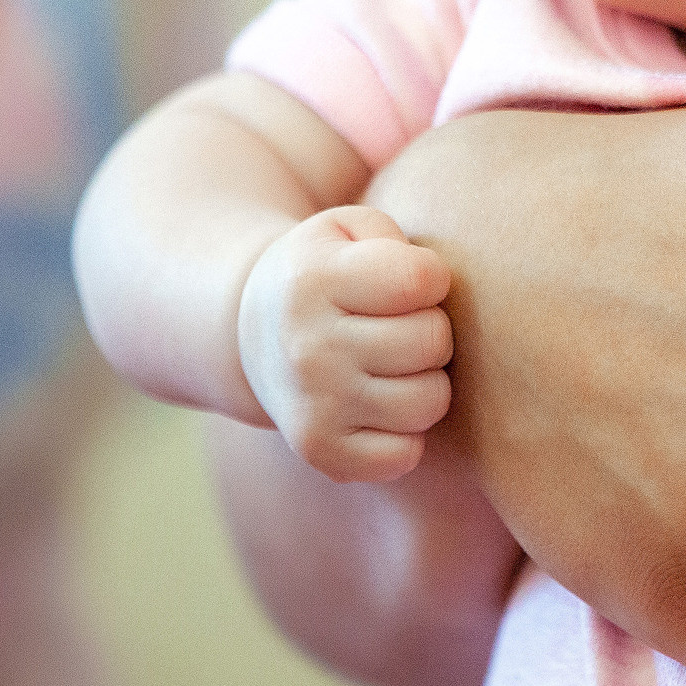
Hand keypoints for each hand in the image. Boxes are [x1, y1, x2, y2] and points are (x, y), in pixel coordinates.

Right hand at [236, 204, 452, 481]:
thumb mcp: (347, 229)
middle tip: (399, 325)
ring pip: (429, 401)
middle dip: (431, 328)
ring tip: (394, 364)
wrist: (253, 332)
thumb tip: (432, 282)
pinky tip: (381, 406)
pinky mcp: (320, 452)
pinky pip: (405, 455)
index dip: (430, 277)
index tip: (407, 281)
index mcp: (314, 279)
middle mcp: (307, 346)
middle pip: (433, 341)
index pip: (423, 280)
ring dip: (425, 381)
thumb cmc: (328, 271)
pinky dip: (406, 433)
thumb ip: (395, 238)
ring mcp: (312, 405)